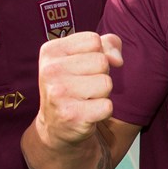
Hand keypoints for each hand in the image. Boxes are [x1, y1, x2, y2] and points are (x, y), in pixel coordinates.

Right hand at [34, 32, 121, 147]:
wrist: (56, 127)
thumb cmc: (75, 85)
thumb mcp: (86, 56)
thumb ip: (108, 44)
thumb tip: (117, 60)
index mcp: (50, 51)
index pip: (94, 40)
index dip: (97, 54)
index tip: (82, 68)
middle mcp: (50, 71)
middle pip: (101, 62)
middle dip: (100, 74)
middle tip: (84, 87)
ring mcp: (58, 94)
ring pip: (106, 83)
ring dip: (102, 93)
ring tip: (85, 99)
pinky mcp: (71, 115)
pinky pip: (107, 106)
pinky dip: (103, 111)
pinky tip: (87, 113)